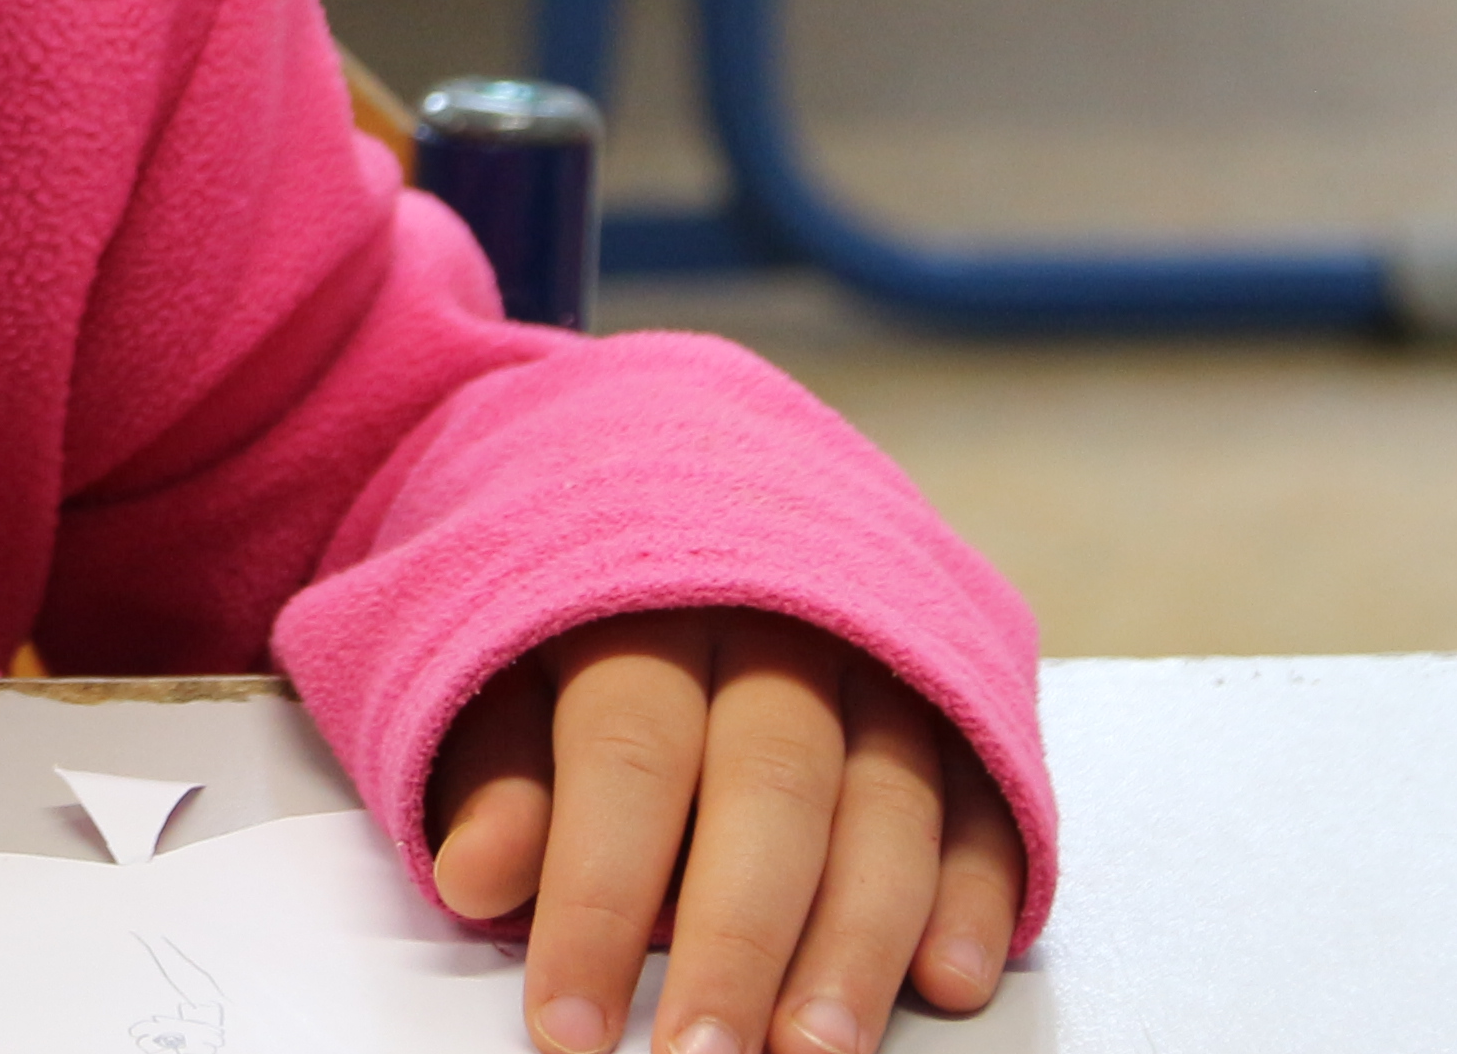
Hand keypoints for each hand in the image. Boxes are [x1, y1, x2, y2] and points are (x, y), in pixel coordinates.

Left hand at [427, 610, 1020, 1053]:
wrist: (700, 460)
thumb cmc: (588, 600)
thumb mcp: (505, 658)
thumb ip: (497, 771)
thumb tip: (473, 879)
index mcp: (649, 597)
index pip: (624, 756)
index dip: (594, 898)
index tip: (570, 1026)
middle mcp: (782, 618)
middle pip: (769, 783)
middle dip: (737, 939)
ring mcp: (886, 651)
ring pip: (887, 800)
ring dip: (859, 939)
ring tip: (819, 1048)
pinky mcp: (962, 692)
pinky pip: (983, 794)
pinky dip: (975, 892)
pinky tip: (948, 979)